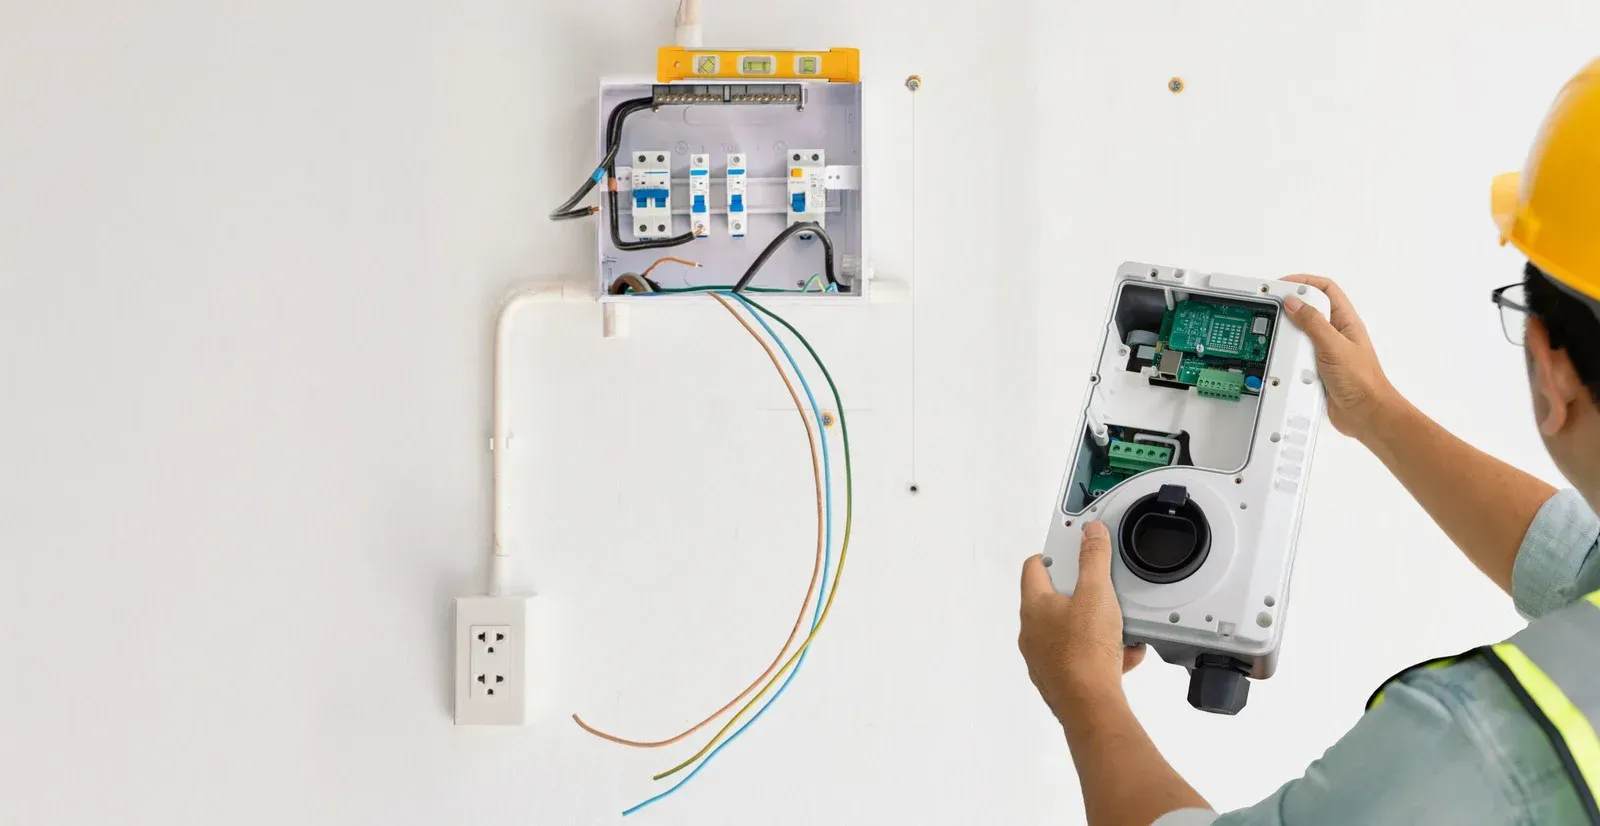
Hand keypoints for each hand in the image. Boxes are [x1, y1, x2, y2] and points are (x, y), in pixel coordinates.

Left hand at [1019, 523, 1145, 723]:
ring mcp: (1044, 657)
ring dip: (1098, 627)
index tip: (1073, 551)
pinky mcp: (1059, 678)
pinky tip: (1125, 656)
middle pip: (1056, 600)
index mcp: (1034, 606)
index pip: (1035, 567)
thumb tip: (1090, 533)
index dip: (1055, 554)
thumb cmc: (1085, 652)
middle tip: (1104, 592)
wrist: (1090, 707)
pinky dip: (1104, 653)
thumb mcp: (1097, 594)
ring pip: (1072, 631)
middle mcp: (1032, 631)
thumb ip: (1094, 559)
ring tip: (1120, 629)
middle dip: (1084, 595)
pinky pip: (1083, 657)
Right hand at [1281, 275, 1403, 441]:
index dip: (1305, 282)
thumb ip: (1313, 323)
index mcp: (1346, 322)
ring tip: (1282, 337)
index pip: (1325, 290)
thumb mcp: (1334, 347)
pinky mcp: (1316, 370)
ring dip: (1290, 337)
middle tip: (1275, 308)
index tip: (1284, 285)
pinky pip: (1297, 358)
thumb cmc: (1363, 382)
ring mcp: (1326, 352)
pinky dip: (1289, 359)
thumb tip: (1295, 303)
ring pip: (1301, 335)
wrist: (1365, 415)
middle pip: (1309, 310)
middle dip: (1292, 308)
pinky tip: (1288, 362)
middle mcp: (1335, 335)